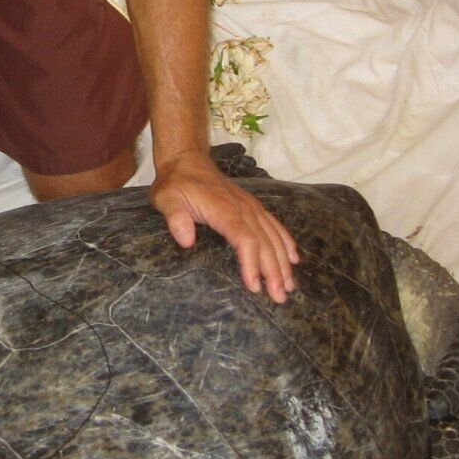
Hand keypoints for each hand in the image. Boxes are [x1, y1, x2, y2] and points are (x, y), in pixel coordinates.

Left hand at [150, 149, 299, 302]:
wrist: (187, 160)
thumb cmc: (176, 183)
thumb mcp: (166, 198)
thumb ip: (175, 218)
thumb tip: (186, 240)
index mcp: (224, 209)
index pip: (245, 239)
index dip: (252, 264)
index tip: (254, 286)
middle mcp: (243, 208)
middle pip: (264, 243)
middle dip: (274, 272)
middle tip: (279, 297)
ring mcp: (250, 206)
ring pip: (273, 237)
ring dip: (282, 263)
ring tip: (289, 287)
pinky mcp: (252, 206)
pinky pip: (274, 225)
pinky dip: (285, 242)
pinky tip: (292, 259)